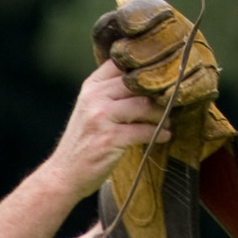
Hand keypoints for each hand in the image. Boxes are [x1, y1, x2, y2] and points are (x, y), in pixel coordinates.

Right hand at [42, 61, 170, 199]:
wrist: (64, 174)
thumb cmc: (85, 141)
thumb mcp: (92, 109)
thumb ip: (113, 93)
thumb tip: (150, 83)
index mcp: (91, 86)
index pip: (121, 63)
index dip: (145, 67)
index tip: (163, 76)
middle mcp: (94, 97)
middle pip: (137, 82)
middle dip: (159, 92)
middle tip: (173, 101)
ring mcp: (100, 117)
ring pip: (143, 104)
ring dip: (161, 114)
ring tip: (167, 121)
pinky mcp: (108, 138)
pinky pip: (143, 131)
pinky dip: (158, 134)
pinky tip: (165, 136)